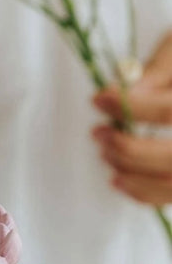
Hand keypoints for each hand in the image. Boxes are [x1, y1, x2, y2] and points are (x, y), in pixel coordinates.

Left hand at [92, 33, 171, 204]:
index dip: (132, 107)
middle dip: (129, 149)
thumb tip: (125, 93)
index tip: (100, 98)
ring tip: (105, 154)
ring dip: (132, 173)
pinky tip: (121, 178)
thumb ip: (159, 71)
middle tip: (99, 133)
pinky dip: (144, 192)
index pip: (170, 111)